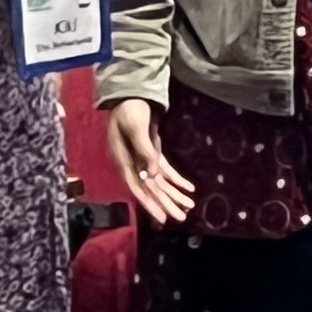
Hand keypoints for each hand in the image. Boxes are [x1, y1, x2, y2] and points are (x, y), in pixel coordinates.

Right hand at [104, 98, 197, 223]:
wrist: (130, 93)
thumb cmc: (130, 108)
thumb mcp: (136, 127)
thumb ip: (144, 150)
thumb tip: (152, 175)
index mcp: (123, 159)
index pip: (137, 186)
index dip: (149, 203)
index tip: (161, 218)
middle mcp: (132, 163)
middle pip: (150, 188)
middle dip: (166, 203)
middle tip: (181, 218)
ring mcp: (141, 158)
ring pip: (159, 181)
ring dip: (173, 193)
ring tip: (189, 207)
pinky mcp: (151, 152)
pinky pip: (165, 170)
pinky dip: (176, 179)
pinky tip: (189, 188)